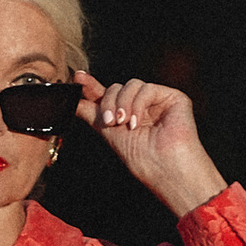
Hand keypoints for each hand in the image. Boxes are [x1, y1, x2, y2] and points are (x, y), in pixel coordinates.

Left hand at [76, 72, 225, 215]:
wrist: (163, 168)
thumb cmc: (141, 159)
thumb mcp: (108, 133)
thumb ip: (91, 114)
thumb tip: (73, 101)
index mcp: (126, 115)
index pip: (107, 96)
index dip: (92, 86)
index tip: (77, 78)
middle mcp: (141, 106)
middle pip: (116, 87)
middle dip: (108, 103)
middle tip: (109, 122)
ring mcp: (157, 101)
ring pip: (131, 85)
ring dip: (123, 103)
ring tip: (124, 123)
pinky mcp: (173, 98)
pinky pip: (147, 88)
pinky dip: (138, 104)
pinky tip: (137, 122)